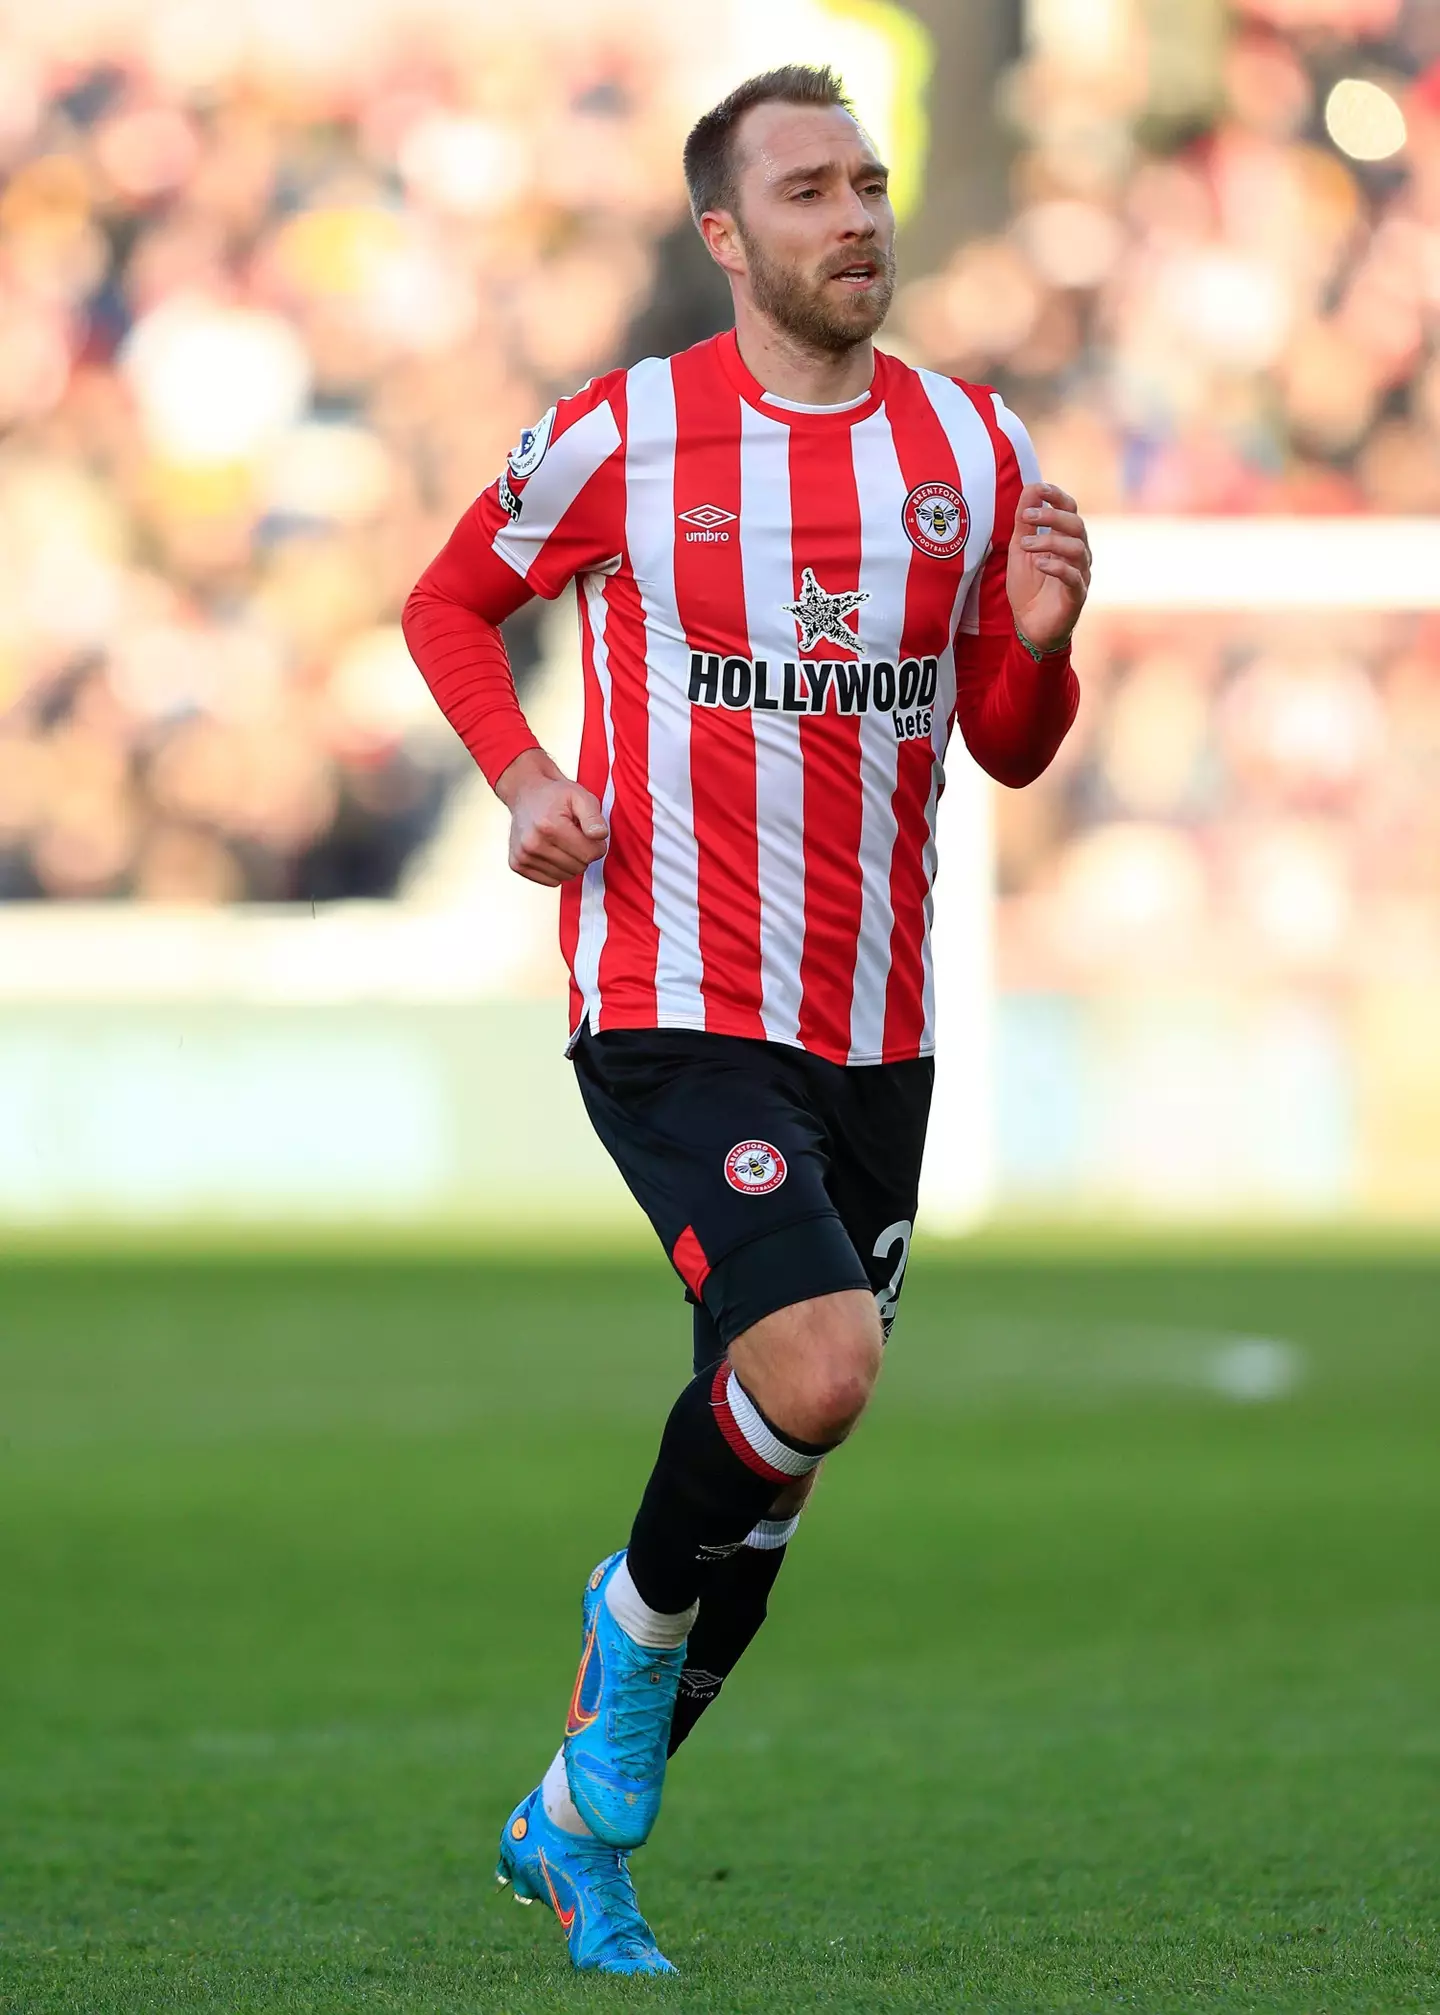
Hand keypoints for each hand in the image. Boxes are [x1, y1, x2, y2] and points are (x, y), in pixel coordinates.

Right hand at [497, 749, 607, 886]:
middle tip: (574, 836)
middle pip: (579, 868)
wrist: (525, 793)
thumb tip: (599, 835)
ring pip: (566, 877)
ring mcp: (523, 856)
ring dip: (570, 862)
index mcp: (550, 826)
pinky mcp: (517, 865)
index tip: (589, 834)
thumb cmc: (554, 795)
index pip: (589, 854)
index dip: (596, 845)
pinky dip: (556, 869)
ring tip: (562, 842)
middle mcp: (533, 844)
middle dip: (583, 853)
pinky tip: (551, 850)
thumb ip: (593, 816)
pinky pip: (551, 881)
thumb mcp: (580, 796)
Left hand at [1007, 481, 1090, 651]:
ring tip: (1026, 545)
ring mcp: (1080, 575)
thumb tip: (1031, 487)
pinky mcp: (1077, 596)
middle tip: (1027, 516)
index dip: (1058, 496)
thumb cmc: (1028, 587)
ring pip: (1076, 548)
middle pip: (1076, 524)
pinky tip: (1040, 564)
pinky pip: (1074, 577)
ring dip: (1049, 541)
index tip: (1040, 488)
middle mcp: (1078, 554)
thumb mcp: (1020, 550)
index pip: (1070, 509)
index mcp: (1066, 539)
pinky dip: (1058, 567)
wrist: (1030, 627)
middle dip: (1052, 516)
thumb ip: (1025, 521)